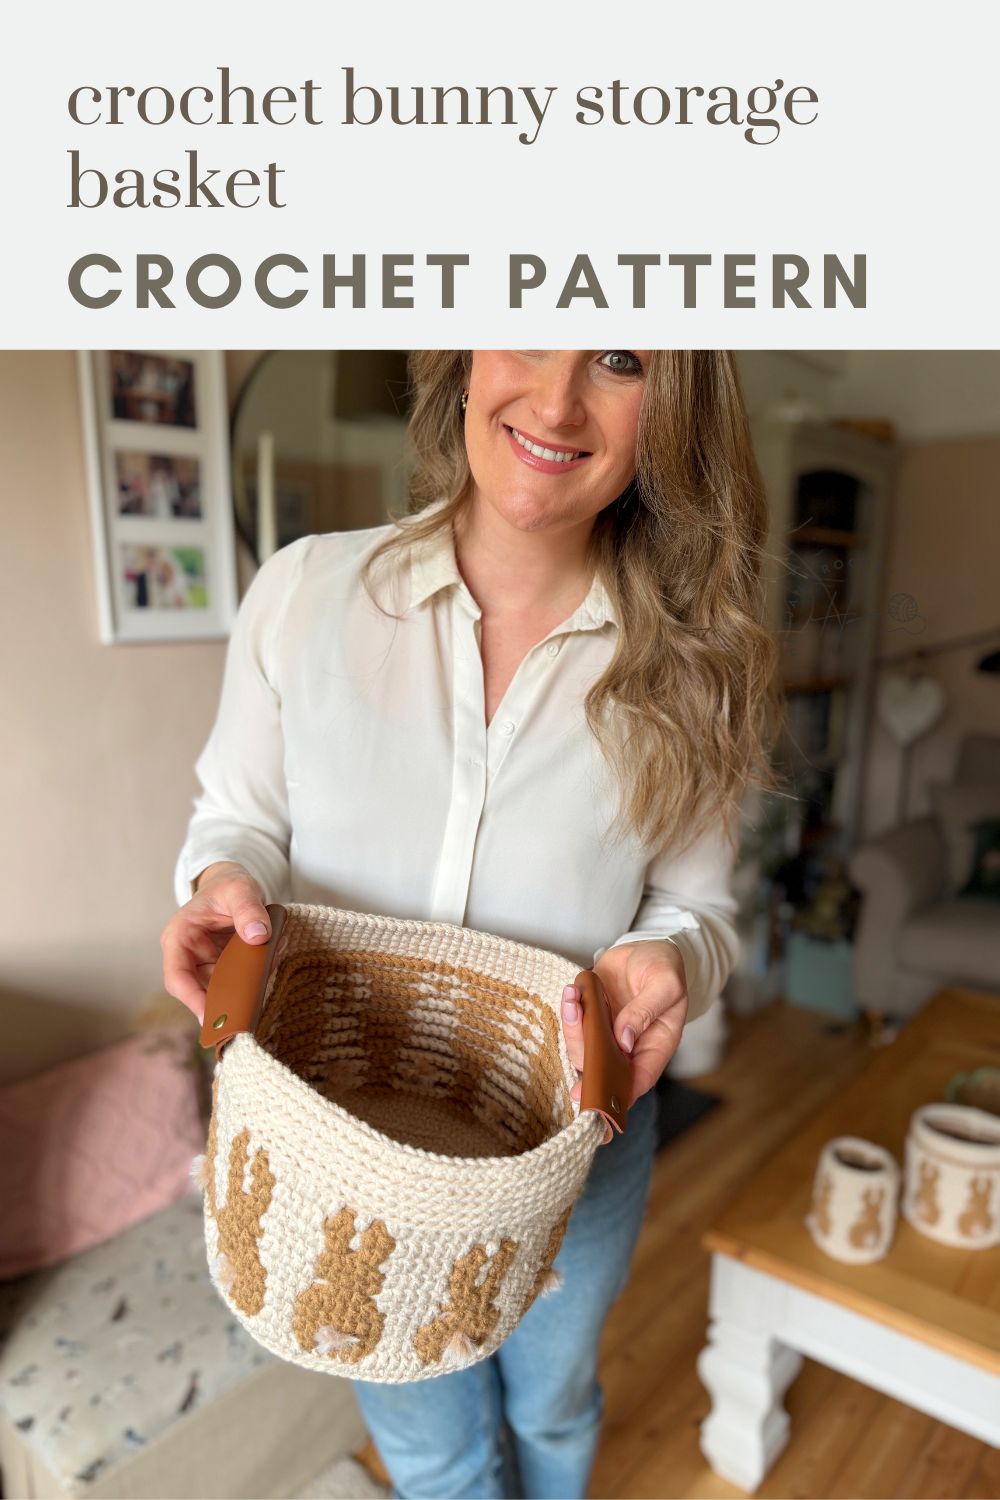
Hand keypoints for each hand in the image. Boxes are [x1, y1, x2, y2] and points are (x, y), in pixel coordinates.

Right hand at [160, 861, 270, 1023]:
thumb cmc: (228, 885)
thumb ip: (248, 909)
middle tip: (246, 1014)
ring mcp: (208, 964)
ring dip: (246, 986)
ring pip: (224, 989)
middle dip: (225, 1001)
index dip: (191, 999)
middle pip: (200, 992)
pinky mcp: (226, 968)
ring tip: (268, 964)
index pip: (177, 977)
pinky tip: (272, 957)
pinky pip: (240, 980)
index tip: (210, 1017)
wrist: (233, 886)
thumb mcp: (239, 888)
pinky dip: (256, 975)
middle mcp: (189, 956)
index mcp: (179, 937)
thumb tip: (258, 936)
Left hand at [560, 940, 688, 1107]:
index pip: (638, 1079)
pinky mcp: (591, 1014)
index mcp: (655, 1045)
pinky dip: (570, 1008)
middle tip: (578, 1030)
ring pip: (583, 1046)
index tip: (599, 1096)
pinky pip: (575, 1021)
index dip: (619, 1093)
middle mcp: (628, 1045)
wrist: (647, 947)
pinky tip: (573, 991)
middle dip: (585, 1054)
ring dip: (573, 1026)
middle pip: (603, 1066)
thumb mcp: (665, 984)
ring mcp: (607, 1031)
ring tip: (574, 998)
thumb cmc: (664, 968)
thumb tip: (624, 1040)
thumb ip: (646, 1011)